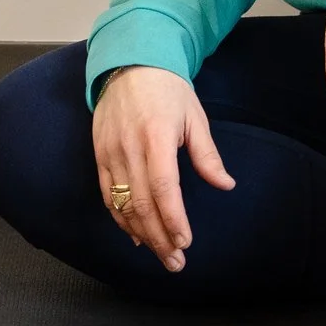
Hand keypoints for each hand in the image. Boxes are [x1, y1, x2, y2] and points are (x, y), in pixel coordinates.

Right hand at [91, 64, 233, 270]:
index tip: (185, 241)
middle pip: (141, 204)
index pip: (163, 188)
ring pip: (122, 205)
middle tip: (176, 262)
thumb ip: (207, 154)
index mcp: (156, 136)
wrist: (129, 63)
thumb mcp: (195, 116)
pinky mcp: (99, 155)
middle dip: (159, 237)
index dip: (173, 218)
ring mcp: (110, 153)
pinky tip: (136, 235)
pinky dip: (120, 219)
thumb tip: (225, 184)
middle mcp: (129, 148)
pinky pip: (108, 195)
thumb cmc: (168, 89)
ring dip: (141, 234)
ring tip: (161, 255)